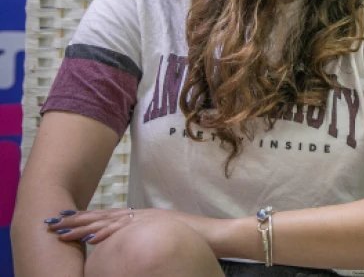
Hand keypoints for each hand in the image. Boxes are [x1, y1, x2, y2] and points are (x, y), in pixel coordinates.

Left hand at [44, 207, 225, 249]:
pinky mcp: (150, 226)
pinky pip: (124, 230)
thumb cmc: (193, 239)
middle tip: (53, 221)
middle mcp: (139, 215)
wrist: (214, 235)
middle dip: (76, 220)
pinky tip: (90, 238)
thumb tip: (133, 244)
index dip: (85, 218)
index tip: (65, 220)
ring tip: (62, 230)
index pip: (107, 216)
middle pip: (102, 216)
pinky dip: (105, 233)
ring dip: (83, 226)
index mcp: (140, 217)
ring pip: (107, 221)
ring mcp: (144, 219)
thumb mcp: (165, 235)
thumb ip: (147, 235)